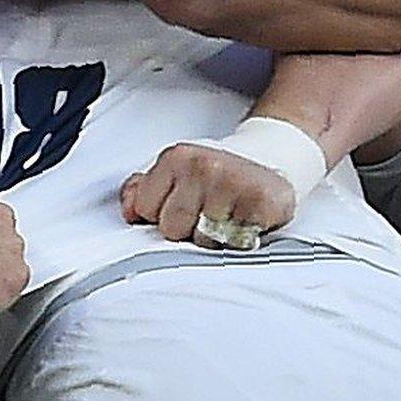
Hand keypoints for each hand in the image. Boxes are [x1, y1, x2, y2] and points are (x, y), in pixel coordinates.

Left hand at [121, 142, 297, 247]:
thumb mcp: (174, 172)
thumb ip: (142, 189)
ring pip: (204, 241)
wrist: (270, 160)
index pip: (145, 210)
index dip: (160, 216)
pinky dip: (240, 239)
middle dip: (187, 230)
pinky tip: (245, 221)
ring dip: (215, 238)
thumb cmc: (216, 174)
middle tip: (206, 214)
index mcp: (177, 157)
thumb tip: (129, 210)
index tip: (181, 207)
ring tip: (227, 218)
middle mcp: (204, 166)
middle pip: (172, 229)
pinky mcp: (261, 203)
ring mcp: (233, 184)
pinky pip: (236, 243)